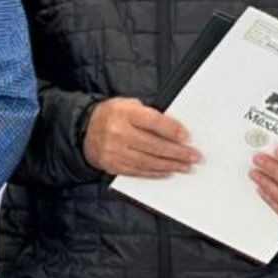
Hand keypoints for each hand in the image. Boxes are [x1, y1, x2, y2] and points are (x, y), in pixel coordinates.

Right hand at [83, 98, 199, 176]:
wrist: (83, 129)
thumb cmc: (112, 114)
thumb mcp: (129, 105)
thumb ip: (149, 115)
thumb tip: (175, 131)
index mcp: (124, 112)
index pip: (154, 122)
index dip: (173, 130)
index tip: (187, 137)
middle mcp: (118, 132)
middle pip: (154, 145)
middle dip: (177, 152)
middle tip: (194, 156)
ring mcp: (115, 151)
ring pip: (148, 161)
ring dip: (170, 165)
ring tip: (185, 166)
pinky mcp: (113, 165)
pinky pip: (138, 171)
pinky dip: (155, 172)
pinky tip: (168, 171)